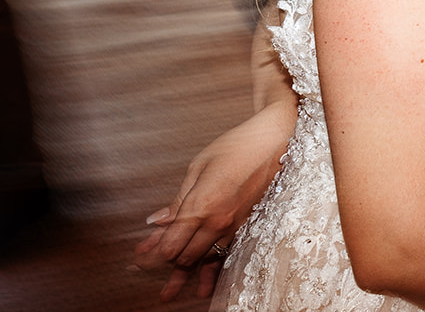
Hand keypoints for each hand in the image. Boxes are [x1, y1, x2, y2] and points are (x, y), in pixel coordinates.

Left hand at [132, 97, 293, 300]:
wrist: (275, 141)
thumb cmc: (237, 146)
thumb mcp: (198, 167)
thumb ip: (178, 200)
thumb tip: (157, 221)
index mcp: (201, 206)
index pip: (169, 245)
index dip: (151, 255)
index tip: (138, 258)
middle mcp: (217, 222)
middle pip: (184, 256)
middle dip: (163, 265)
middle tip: (145, 267)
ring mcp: (234, 226)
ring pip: (204, 260)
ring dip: (184, 275)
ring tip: (169, 293)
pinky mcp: (246, 225)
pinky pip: (226, 255)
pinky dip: (212, 272)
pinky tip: (204, 286)